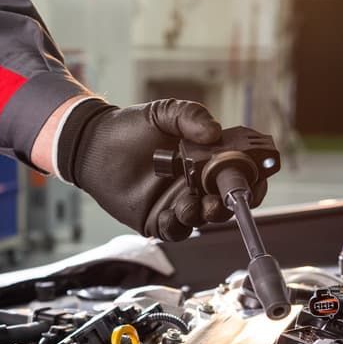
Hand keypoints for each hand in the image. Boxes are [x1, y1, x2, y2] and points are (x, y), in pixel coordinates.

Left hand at [50, 98, 265, 240]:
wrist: (91, 144)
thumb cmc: (128, 127)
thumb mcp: (163, 113)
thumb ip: (191, 116)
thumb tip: (215, 132)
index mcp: (203, 160)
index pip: (236, 175)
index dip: (250, 182)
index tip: (250, 182)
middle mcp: (193, 184)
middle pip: (223, 203)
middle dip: (227, 205)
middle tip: (218, 199)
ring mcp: (175, 202)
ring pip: (201, 219)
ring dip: (202, 216)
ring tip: (190, 204)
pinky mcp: (155, 218)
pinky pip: (174, 231)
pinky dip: (177, 226)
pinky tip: (170, 213)